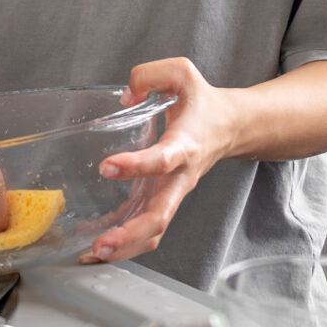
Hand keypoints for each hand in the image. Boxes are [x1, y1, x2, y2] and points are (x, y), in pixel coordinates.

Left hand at [83, 57, 236, 263]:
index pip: (162, 160)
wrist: (232, 126)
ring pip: (156, 230)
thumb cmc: (203, 102)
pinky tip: (96, 250)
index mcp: (185, 145)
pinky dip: (125, 244)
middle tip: (101, 243)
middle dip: (130, 233)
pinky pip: (148, 229)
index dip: (136, 166)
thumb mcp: (181, 72)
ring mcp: (174, 193)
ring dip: (126, 247)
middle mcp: (180, 176)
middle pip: (161, 215)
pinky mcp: (164, 200)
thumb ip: (150, 75)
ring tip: (94, 254)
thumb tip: (125, 97)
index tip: (107, 167)